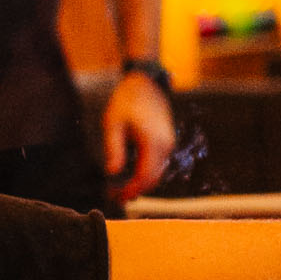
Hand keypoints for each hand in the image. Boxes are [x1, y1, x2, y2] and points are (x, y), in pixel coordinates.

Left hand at [102, 69, 176, 199]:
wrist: (145, 82)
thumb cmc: (126, 100)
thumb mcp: (113, 124)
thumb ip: (114, 149)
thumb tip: (112, 173)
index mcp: (153, 142)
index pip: (145, 177)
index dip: (131, 191)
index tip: (115, 197)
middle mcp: (165, 145)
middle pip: (153, 179)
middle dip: (134, 191)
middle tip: (114, 196)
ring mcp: (168, 143)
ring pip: (157, 173)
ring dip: (139, 183)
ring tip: (118, 188)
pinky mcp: (166, 141)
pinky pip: (157, 164)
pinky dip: (144, 172)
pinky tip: (128, 174)